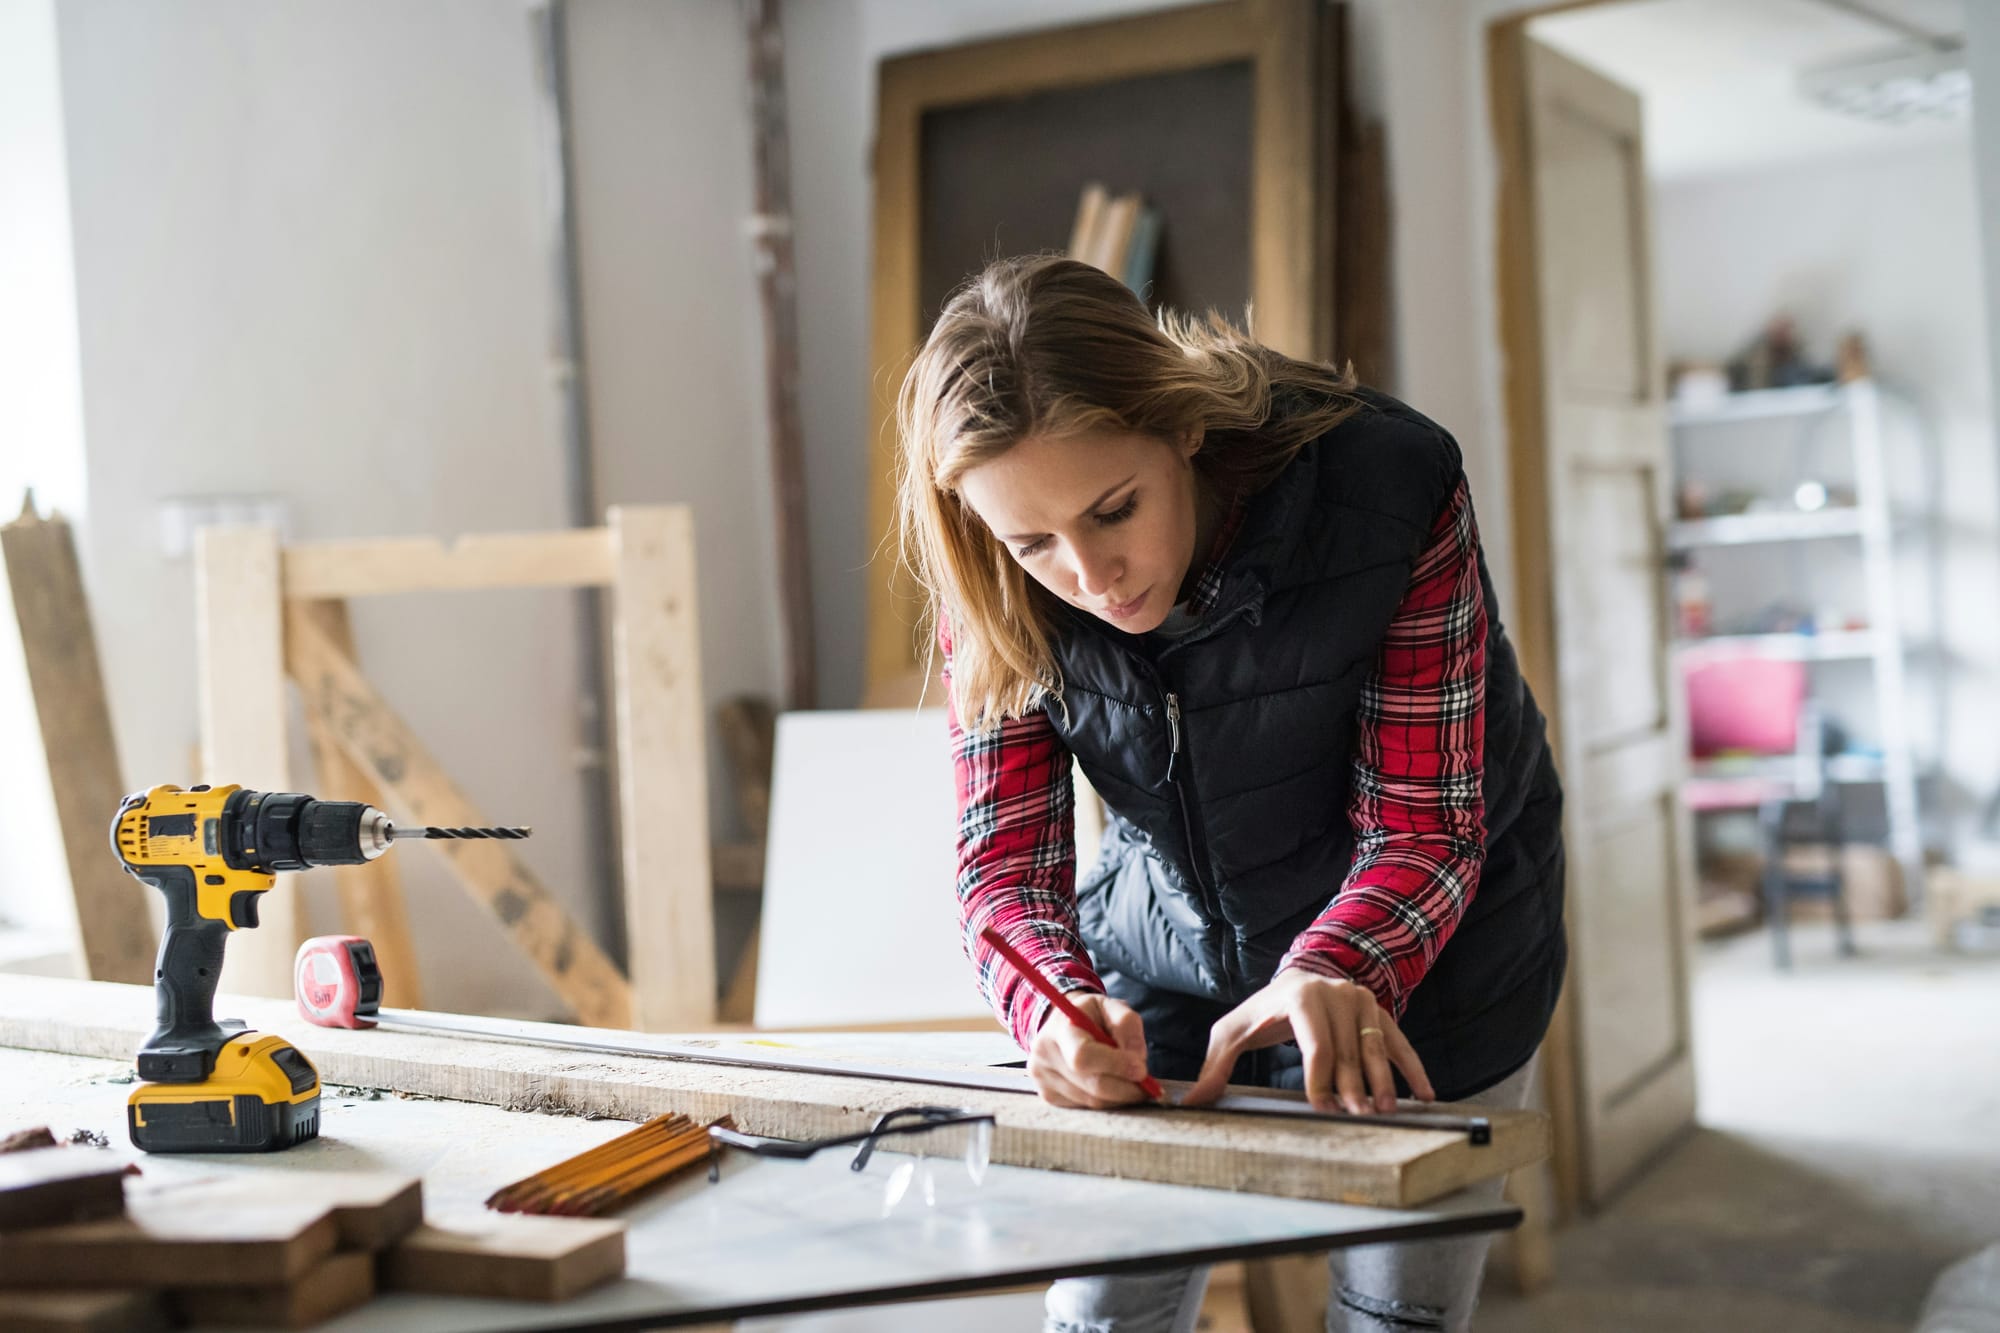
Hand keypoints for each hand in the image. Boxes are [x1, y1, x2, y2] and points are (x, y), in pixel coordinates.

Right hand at [1025, 992, 1154, 1108]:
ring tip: (1131, 1082)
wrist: (1061, 1024)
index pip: (1083, 1056)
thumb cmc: (1090, 1016)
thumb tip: (1138, 1058)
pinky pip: (1086, 1107)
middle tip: (1148, 1084)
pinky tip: (1111, 1085)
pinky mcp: (1048, 1096)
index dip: (1115, 1066)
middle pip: (1092, 1085)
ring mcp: (1043, 1079)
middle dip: (1126, 1088)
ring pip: (1092, 1101)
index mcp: (1059, 1029)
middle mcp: (1044, 1056)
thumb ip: (1127, 1024)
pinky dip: (1106, 1100)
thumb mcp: (1110, 1006)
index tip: (1142, 1070)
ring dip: (1120, 1096)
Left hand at [1181, 970, 1434, 1114]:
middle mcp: (1335, 993)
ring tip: (1385, 1113)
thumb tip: (1191, 1102)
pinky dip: (1412, 1068)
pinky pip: (1398, 1042)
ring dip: (1383, 1083)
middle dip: (1352, 1089)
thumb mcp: (1232, 1033)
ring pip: (1375, 1048)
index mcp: (1300, 997)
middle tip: (1359, 1119)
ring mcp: (1361, 1001)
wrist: (1296, 978)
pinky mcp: (1378, 1011)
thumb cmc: (1261, 1012)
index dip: (1320, 1079)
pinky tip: (1424, 1096)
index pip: (1316, 1045)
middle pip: (1347, 1052)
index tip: (1322, 1109)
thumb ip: (1215, 1067)